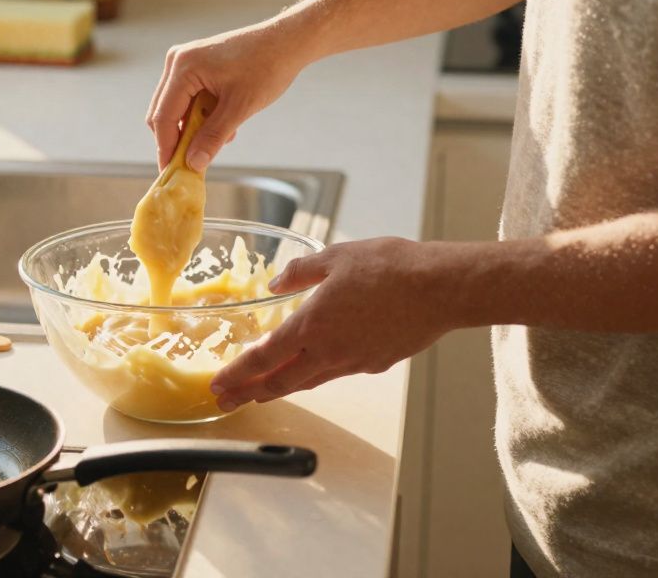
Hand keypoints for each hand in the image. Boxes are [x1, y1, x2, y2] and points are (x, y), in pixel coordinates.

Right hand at [146, 19, 313, 170]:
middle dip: (179, 140)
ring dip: (193, 128)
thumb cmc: (267, 66)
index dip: (166, 148)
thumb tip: (193, 163)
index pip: (163, 117)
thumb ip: (213, 137)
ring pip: (176, 108)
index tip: (172, 172)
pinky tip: (224, 123)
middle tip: (194, 163)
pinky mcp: (196, 66)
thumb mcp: (239, 108)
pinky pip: (188, 99)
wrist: (286, 42)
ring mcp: (185, 62)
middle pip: (163, 113)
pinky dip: (201, 116)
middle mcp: (177, 62)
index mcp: (183, 67)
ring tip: (222, 138)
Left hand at [209, 237, 464, 410]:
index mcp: (311, 325)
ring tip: (261, 393)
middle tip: (227, 402)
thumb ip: (301, 271)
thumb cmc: (391, 268)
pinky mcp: (375, 363)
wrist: (440, 289)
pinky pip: (336, 372)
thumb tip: (277, 281)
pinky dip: (315, 375)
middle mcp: (328, 352)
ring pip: (308, 382)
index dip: (237, 375)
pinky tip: (313, 368)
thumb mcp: (336, 257)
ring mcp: (353, 362)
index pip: (263, 359)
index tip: (217, 386)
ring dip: (280, 389)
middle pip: (280, 383)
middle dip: (249, 394)